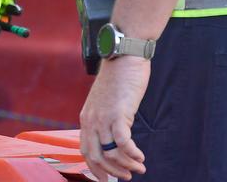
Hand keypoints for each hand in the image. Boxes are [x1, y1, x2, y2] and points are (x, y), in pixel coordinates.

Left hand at [79, 56, 149, 180]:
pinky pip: (122, 143)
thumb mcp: (105, 101)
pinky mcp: (118, 114)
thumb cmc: (119, 79)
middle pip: (95, 156)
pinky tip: (141, 157)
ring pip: (110, 153)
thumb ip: (105, 118)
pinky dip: (132, 154)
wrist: (123, 57)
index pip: (85, 150)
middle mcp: (91, 119)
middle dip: (112, 172)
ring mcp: (103, 117)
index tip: (106, 179)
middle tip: (127, 176)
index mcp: (86, 117)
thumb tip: (113, 138)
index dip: (95, 168)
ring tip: (139, 168)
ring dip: (126, 165)